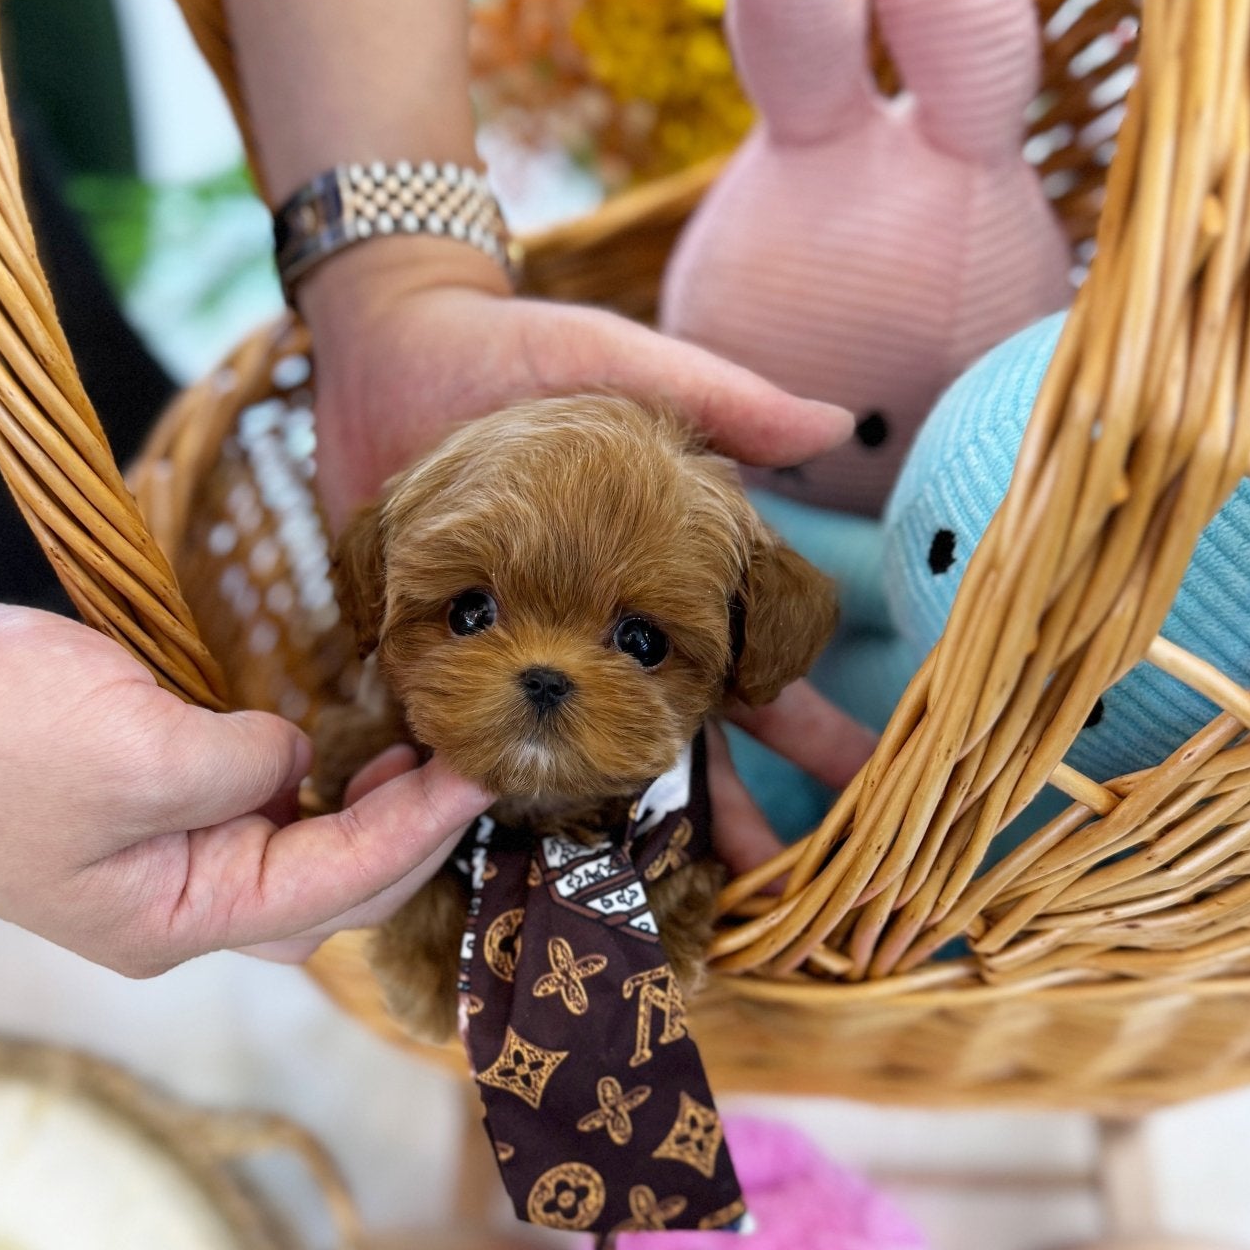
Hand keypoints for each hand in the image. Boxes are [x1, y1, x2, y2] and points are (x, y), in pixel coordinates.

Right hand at [0, 570, 489, 974]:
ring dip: (351, 802)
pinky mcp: (115, 792)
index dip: (421, 831)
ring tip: (412, 745)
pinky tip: (321, 728)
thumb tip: (295, 758)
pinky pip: (231, 796)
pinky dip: (287, 767)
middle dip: (402, 833)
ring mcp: (134, 852)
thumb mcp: (136, 746)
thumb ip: (245, 766)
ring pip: (279, 845)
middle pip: (319, 888)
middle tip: (464, 760)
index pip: (333, 890)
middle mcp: (161, 903)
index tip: (486, 772)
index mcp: (168, 921)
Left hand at [305, 237, 873, 873]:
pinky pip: (470, 736)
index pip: (753, 662)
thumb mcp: (624, 363)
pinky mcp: (440, 653)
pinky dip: (483, 795)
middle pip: (678, 737)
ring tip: (654, 898)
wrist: (386, 352)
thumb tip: (834, 425)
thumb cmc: (515, 351)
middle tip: (773, 883)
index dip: (806, 724)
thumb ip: (723, 401)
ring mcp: (524, 647)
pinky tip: (505, 858)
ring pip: (581, 758)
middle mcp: (598, 625)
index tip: (862, 784)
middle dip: (729, 811)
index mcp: (660, 570)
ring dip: (615, 826)